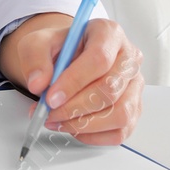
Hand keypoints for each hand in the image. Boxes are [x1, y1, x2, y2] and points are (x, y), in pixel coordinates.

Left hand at [0, 14, 143, 145]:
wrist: (68, 58)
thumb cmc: (59, 49)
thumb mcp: (37, 42)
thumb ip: (35, 58)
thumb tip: (38, 83)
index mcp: (109, 33)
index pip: (99, 58)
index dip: (74, 82)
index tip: (50, 98)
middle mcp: (129, 58)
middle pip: (111, 89)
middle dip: (75, 107)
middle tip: (49, 113)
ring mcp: (134, 85)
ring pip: (120, 114)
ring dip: (85, 124)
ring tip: (58, 121)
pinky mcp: (134, 108)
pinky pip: (121, 131)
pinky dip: (94, 136)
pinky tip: (73, 128)